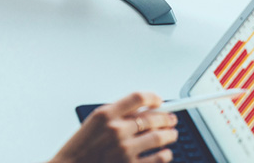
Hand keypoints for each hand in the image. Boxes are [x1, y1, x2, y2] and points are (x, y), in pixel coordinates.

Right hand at [49, 92, 178, 162]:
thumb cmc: (82, 147)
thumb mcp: (95, 123)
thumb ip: (117, 114)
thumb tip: (143, 110)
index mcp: (105, 114)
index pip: (137, 97)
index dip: (153, 97)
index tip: (159, 100)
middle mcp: (116, 130)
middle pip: (152, 117)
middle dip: (166, 117)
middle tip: (172, 119)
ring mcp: (124, 150)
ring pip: (159, 137)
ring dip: (169, 135)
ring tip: (172, 134)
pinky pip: (159, 158)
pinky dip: (166, 154)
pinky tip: (166, 152)